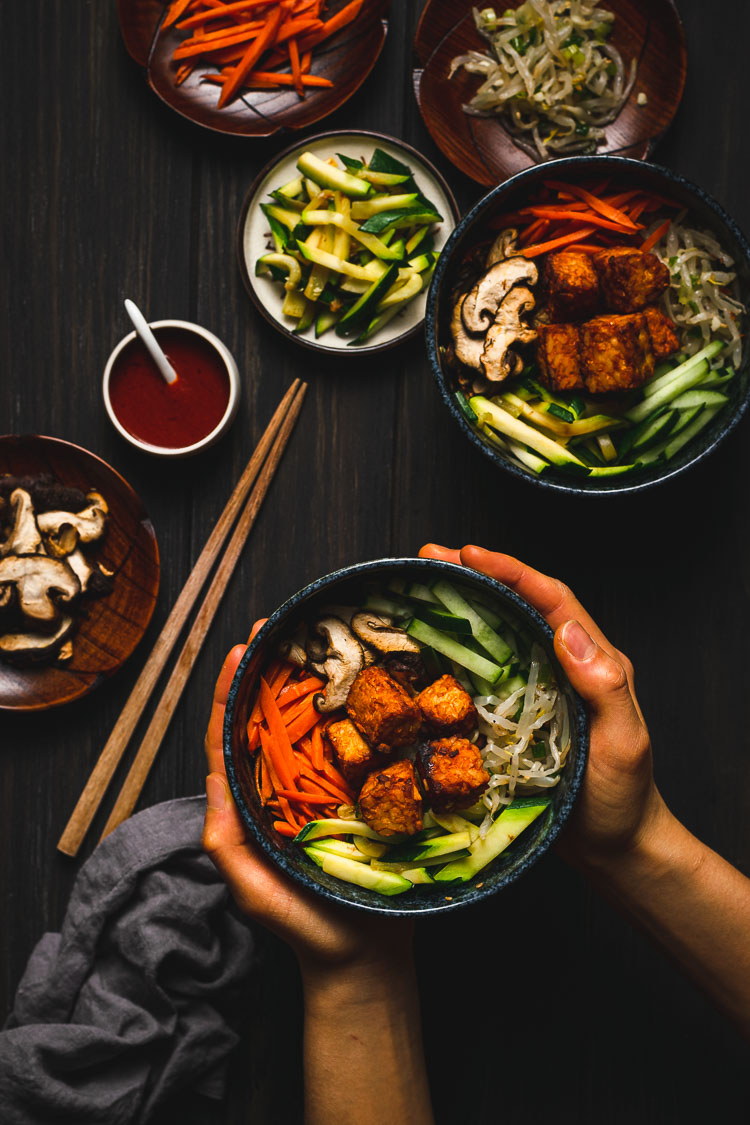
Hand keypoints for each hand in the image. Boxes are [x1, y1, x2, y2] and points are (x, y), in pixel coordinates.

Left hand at [201, 623, 412, 978]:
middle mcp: (289, 785)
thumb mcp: (251, 886)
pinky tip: (373, 684)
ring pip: (319, 725)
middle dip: (276, 670)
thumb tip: (211, 782)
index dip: (233, 691)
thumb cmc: (302, 926)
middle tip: (283, 626)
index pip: (234, 736)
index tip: (242, 649)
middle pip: (276, 718)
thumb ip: (227, 840)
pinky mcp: (370, 794)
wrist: (365, 958)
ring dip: (318, 681)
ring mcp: (330, 787)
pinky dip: (364, 713)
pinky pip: (364, 748)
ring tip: (323, 638)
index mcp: (255, 800)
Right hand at [419, 544, 667, 868]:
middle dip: (476, 575)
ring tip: (418, 585)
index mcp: (593, 660)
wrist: (612, 848)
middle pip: (518, 604)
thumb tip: (569, 632)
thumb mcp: (624, 742)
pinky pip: (482, 672)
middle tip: (429, 557)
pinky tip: (423, 645)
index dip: (512, 572)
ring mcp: (536, 688)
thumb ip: (606, 687)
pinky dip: (452, 650)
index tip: (470, 555)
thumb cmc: (622, 797)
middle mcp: (562, 665)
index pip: (552, 600)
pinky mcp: (513, 713)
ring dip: (460, 605)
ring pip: (497, 633)